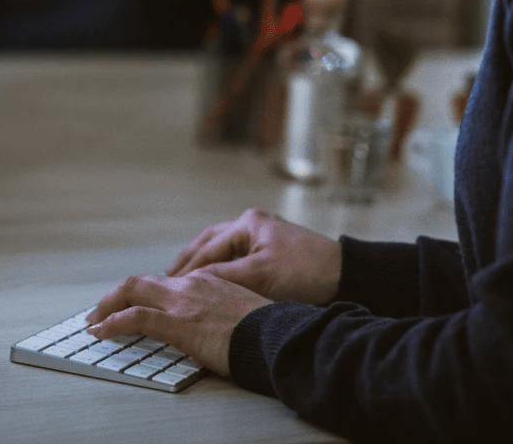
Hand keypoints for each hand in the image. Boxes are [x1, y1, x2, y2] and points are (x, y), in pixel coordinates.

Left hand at [85, 270, 269, 375]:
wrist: (276, 335)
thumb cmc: (268, 329)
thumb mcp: (244, 311)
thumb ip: (223, 310)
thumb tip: (214, 324)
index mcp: (208, 279)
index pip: (167, 283)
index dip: (146, 295)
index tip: (135, 306)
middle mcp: (191, 284)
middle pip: (143, 281)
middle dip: (117, 295)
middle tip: (101, 309)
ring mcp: (182, 301)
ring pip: (132, 292)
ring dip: (108, 306)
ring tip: (93, 321)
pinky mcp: (177, 322)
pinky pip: (134, 318)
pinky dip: (112, 323)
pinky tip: (100, 332)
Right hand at [167, 207, 341, 305]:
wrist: (345, 276)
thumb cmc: (306, 271)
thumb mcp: (260, 275)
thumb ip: (223, 276)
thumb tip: (190, 284)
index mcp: (248, 223)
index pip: (207, 249)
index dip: (187, 271)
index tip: (168, 288)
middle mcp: (252, 224)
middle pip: (209, 243)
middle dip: (188, 263)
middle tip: (166, 282)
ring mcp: (262, 236)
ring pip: (221, 250)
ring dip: (202, 265)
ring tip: (182, 282)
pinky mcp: (271, 252)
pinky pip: (236, 258)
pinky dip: (220, 269)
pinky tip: (213, 284)